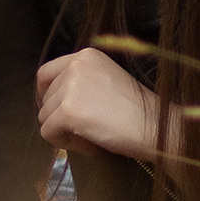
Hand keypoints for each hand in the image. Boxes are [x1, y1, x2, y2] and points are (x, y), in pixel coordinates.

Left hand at [36, 47, 170, 159]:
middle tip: (85, 130)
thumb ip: (81, 81)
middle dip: (59, 118)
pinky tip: (90, 144)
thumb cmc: (137, 110)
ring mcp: (70, 87)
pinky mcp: (67, 111)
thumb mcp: (107, 80)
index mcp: (86, 55)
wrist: (154, 125)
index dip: (45, 95)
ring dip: (64, 132)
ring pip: (45, 117)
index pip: (46, 73)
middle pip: (45, 98)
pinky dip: (66, 144)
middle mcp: (75, 65)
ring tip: (92, 136)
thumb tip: (52, 100)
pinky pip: (48, 133)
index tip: (54, 111)